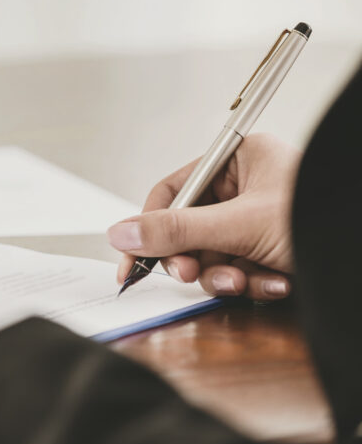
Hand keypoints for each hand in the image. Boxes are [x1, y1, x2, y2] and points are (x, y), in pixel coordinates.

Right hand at [110, 134, 300, 299]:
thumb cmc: (321, 221)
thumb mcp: (240, 227)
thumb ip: (175, 231)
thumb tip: (121, 233)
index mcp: (239, 160)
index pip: (173, 189)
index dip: (149, 225)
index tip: (132, 258)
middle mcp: (247, 187)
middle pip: (189, 227)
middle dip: (194, 257)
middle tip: (191, 274)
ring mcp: (260, 221)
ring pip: (213, 254)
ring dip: (225, 275)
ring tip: (245, 281)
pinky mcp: (272, 252)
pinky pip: (241, 269)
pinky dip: (252, 282)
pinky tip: (276, 283)